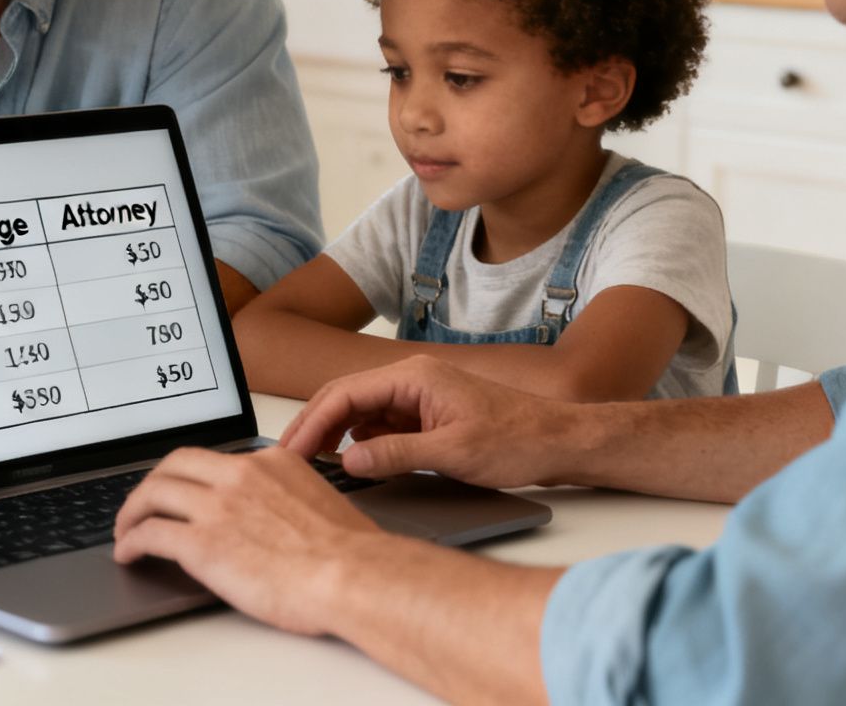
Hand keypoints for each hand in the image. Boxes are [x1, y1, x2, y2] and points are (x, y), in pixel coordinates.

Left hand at [112, 446, 386, 635]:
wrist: (351, 575)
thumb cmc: (348, 553)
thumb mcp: (318, 502)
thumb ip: (287, 499)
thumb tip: (273, 518)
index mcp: (270, 462)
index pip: (216, 458)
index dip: (191, 476)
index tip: (184, 490)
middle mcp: (240, 475)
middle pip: (175, 464)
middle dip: (153, 484)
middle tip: (144, 504)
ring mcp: (218, 507)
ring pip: (154, 493)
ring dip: (132, 512)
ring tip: (126, 530)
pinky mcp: (201, 543)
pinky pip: (150, 534)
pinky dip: (131, 542)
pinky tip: (128, 554)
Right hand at [279, 355, 576, 490]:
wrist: (557, 441)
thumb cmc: (517, 439)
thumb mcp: (453, 452)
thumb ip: (396, 456)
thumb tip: (349, 463)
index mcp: (414, 377)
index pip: (344, 394)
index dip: (312, 425)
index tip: (290, 453)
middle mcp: (412, 380)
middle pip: (345, 399)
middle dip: (313, 428)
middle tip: (287, 461)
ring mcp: (418, 398)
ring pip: (360, 413)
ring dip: (334, 437)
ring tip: (310, 467)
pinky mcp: (426, 417)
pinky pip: (380, 427)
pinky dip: (360, 445)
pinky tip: (351, 467)